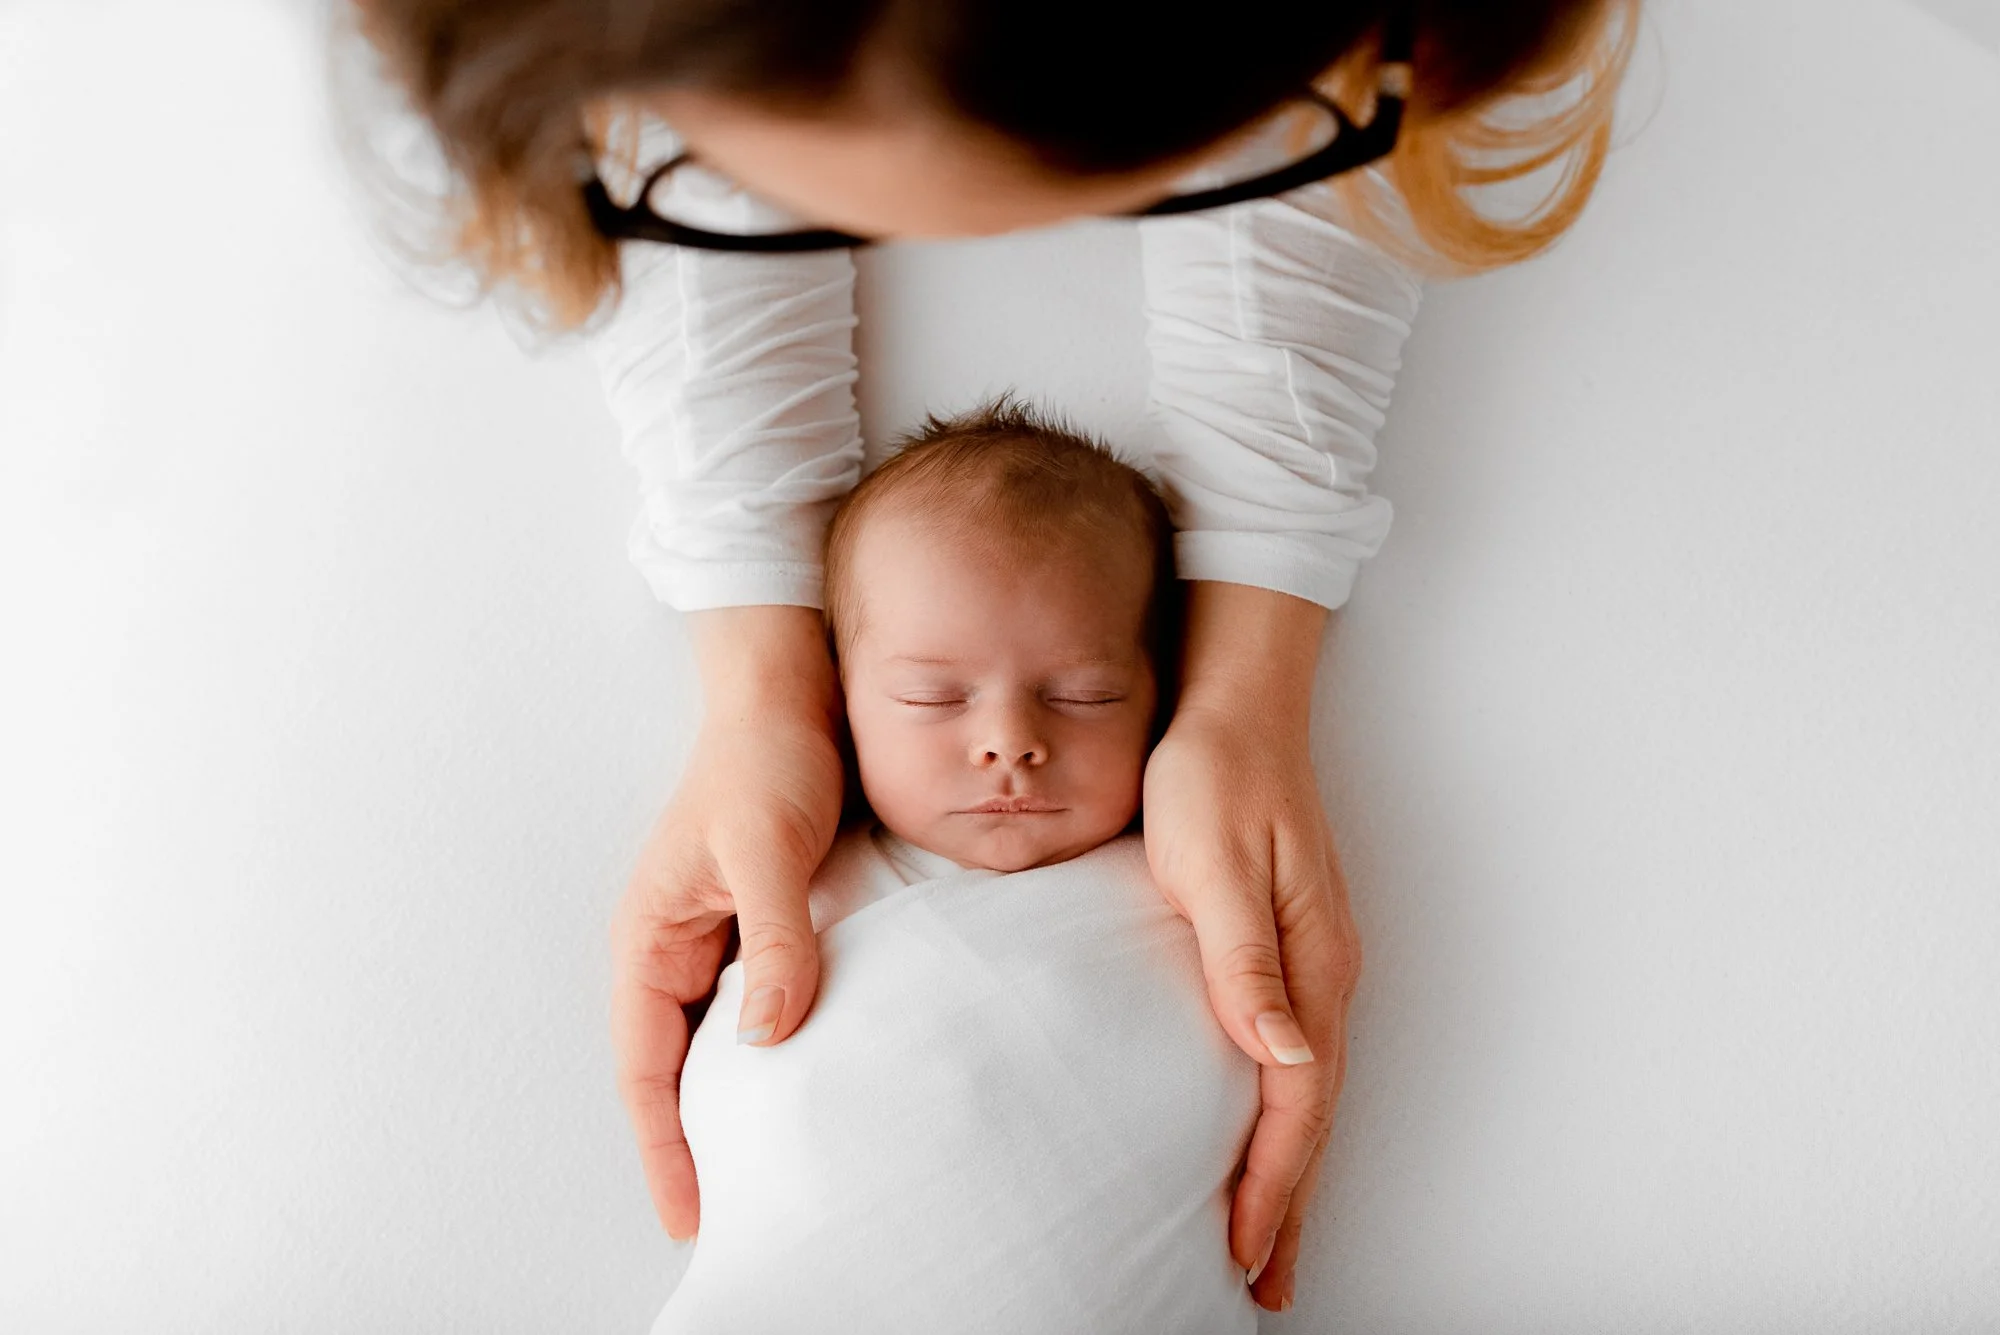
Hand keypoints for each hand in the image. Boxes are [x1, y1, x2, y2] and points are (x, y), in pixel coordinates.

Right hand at [607, 607, 843, 1239]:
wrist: (793, 694)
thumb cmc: (765, 757)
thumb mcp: (766, 848)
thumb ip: (774, 942)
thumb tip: (769, 1038)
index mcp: (650, 939)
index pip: (646, 1068)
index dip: (664, 1147)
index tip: (690, 1215)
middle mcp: (677, 949)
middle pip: (676, 1070)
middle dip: (695, 1143)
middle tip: (736, 1213)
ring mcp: (720, 939)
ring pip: (721, 1044)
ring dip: (738, 1102)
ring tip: (771, 1169)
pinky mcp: (765, 925)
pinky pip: (763, 1006)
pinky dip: (777, 1053)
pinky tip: (810, 1083)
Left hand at [1142, 583, 1363, 1312]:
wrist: (1232, 706)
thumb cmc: (1214, 777)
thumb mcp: (1215, 865)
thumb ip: (1247, 962)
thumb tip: (1284, 1057)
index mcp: (1312, 964)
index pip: (1296, 1102)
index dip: (1272, 1184)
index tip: (1243, 1249)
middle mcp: (1324, 974)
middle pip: (1314, 1115)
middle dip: (1290, 1204)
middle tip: (1266, 1282)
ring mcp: (1313, 963)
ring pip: (1306, 1092)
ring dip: (1288, 1169)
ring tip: (1266, 1238)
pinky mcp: (1288, 949)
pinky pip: (1293, 1058)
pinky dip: (1281, 1116)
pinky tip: (1260, 1133)